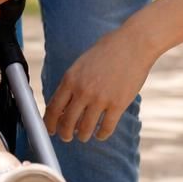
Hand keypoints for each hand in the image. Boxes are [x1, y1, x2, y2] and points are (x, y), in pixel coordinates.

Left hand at [44, 26, 158, 141]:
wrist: (133, 44)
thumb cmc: (107, 52)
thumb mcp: (81, 64)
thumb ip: (72, 83)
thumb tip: (63, 106)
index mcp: (70, 79)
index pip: (53, 108)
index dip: (49, 123)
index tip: (50, 129)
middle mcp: (82, 91)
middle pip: (67, 123)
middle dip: (65, 134)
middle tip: (67, 137)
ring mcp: (100, 99)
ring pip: (85, 129)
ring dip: (83, 136)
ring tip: (84, 136)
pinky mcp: (118, 104)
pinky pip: (106, 128)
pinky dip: (101, 135)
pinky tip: (100, 134)